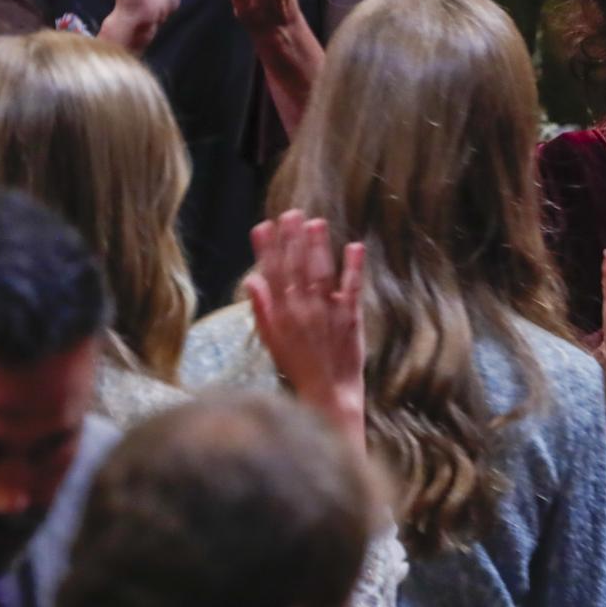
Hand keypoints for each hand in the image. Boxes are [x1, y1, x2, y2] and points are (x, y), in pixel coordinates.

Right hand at [246, 210, 367, 454]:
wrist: (329, 393)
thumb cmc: (298, 366)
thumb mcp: (271, 341)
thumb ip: (262, 309)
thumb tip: (252, 279)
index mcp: (281, 315)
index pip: (272, 275)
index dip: (268, 249)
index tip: (263, 226)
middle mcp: (302, 310)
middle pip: (296, 269)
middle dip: (292, 240)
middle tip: (290, 213)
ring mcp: (327, 313)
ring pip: (320, 274)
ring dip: (318, 247)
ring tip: (315, 222)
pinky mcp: (350, 317)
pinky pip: (351, 288)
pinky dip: (353, 267)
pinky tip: (354, 246)